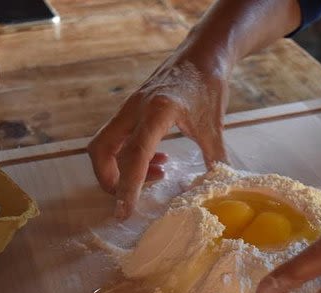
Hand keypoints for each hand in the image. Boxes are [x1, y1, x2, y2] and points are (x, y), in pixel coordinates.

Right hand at [88, 53, 228, 219]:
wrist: (202, 53)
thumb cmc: (207, 83)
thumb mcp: (214, 124)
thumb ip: (215, 157)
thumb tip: (218, 187)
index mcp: (157, 111)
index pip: (135, 155)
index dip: (128, 186)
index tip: (124, 212)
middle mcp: (135, 108)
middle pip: (101, 150)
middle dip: (110, 180)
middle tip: (133, 196)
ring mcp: (129, 108)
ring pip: (105, 145)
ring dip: (122, 168)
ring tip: (159, 172)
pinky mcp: (131, 110)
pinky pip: (118, 138)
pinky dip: (129, 156)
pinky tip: (158, 159)